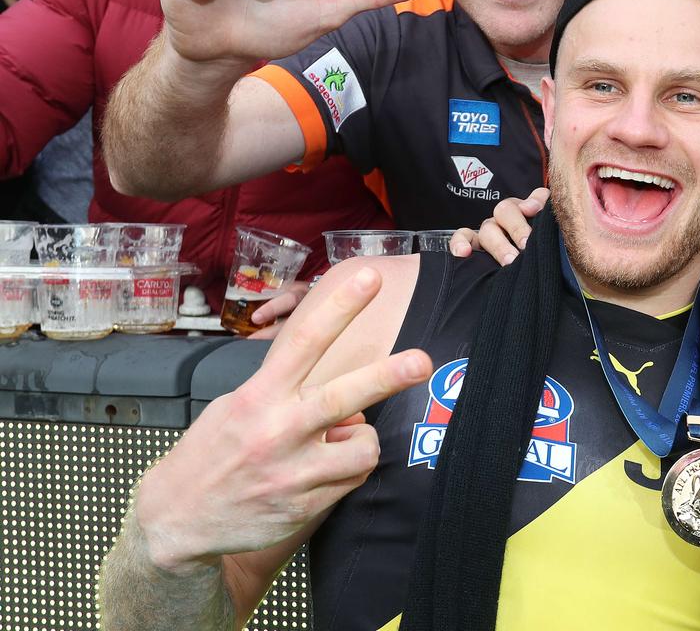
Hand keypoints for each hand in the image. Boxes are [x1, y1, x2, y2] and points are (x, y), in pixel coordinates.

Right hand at [134, 268, 431, 572]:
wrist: (178, 520)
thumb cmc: (214, 451)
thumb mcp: (237, 406)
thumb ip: (292, 396)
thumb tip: (348, 408)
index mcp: (258, 397)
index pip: (304, 341)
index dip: (340, 307)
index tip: (369, 277)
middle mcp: (276, 431)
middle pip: (342, 397)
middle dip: (387, 376)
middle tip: (423, 361)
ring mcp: (291, 473)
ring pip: (363, 447)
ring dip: (361, 441)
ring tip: (334, 444)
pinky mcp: (304, 507)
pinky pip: (353, 479)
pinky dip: (347, 471)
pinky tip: (321, 472)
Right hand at [449, 187, 546, 264]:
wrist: (525, 271)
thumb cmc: (540, 246)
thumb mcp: (546, 229)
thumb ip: (544, 211)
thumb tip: (530, 206)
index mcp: (524, 210)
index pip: (528, 199)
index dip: (530, 203)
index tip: (533, 211)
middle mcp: (505, 218)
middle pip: (504, 211)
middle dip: (516, 228)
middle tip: (526, 246)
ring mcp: (488, 230)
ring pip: (488, 229)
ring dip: (499, 245)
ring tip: (510, 261)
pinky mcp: (473, 244)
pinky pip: (462, 237)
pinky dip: (459, 242)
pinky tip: (463, 253)